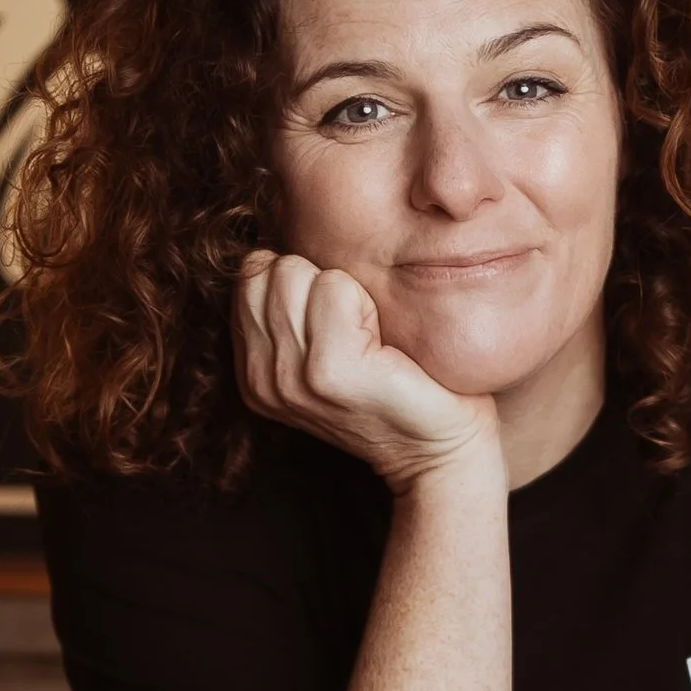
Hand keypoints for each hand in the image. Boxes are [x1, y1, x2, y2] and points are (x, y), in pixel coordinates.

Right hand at [233, 251, 499, 492]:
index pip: (250, 272)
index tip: (340, 325)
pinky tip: (383, 344)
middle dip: (319, 281)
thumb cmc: (398, 385)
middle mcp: (262, 380)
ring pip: (300, 272)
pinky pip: (335, 287)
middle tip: (358, 333)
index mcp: (254, 373)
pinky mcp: (330, 372)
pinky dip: (366, 302)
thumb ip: (295, 307)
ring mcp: (290, 378)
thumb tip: (284, 242)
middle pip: (270, 268)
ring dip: (346, 292)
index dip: (303, 280)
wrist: (440, 449)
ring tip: (370, 341)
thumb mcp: (327, 347)